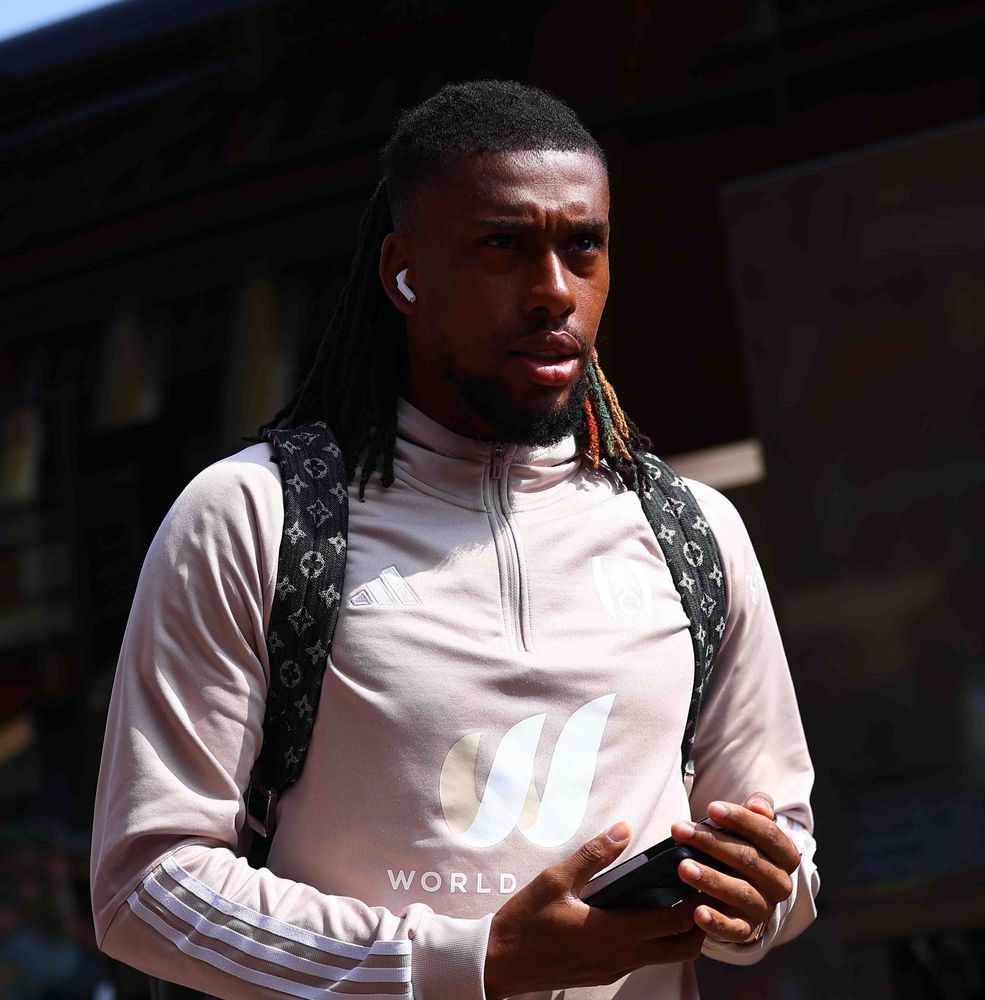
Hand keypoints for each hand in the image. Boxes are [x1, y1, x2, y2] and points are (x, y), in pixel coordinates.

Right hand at [483, 822, 705, 999]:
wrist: (500, 963)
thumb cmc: (526, 921)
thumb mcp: (556, 879)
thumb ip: (593, 855)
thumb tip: (622, 829)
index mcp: (615, 932)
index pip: (676, 922)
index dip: (698, 901)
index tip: (707, 877)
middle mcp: (623, 956)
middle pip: (684, 947)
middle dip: (701, 921)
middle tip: (700, 889)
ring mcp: (616, 968)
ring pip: (667, 956)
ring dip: (681, 932)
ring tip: (679, 898)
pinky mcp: (606, 972)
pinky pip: (646, 959)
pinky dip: (659, 940)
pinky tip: (646, 914)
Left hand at [670, 791, 799, 945]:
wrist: (746, 897)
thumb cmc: (745, 851)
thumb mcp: (753, 829)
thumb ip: (758, 810)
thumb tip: (759, 805)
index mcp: (786, 856)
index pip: (767, 833)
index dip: (740, 819)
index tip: (710, 807)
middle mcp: (780, 884)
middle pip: (748, 859)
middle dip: (711, 842)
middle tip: (680, 830)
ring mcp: (763, 909)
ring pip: (740, 892)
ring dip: (710, 878)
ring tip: (683, 866)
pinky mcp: (746, 931)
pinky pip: (733, 929)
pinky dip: (716, 922)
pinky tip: (697, 912)